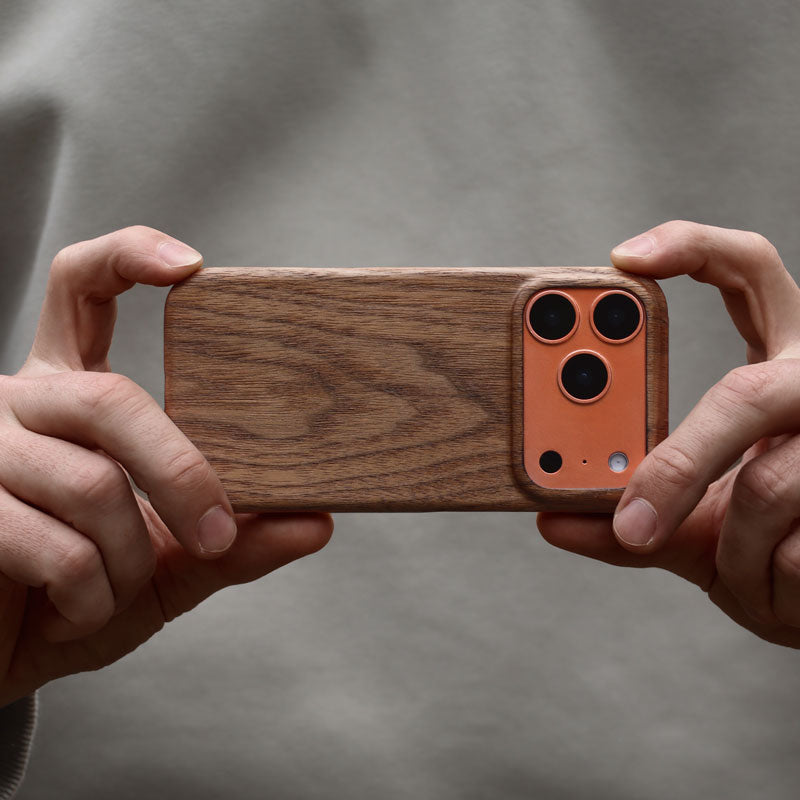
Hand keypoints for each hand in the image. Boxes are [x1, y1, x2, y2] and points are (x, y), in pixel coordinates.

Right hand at [0, 226, 332, 705]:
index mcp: (71, 394)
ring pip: (94, 482)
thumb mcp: (170, 566)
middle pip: (115, 399)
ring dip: (129, 560)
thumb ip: (236, 543)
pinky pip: (55, 546)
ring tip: (115, 591)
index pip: (81, 290)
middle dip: (181, 475)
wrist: (5, 656)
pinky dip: (89, 595)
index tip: (191, 265)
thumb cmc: (81, 595)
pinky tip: (74, 610)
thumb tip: (317, 522)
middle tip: (217, 534)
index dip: (127, 257)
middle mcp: (21, 402)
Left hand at [538, 220, 799, 646]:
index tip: (622, 258)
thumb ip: (628, 516)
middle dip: (679, 465)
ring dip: (729, 550)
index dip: (692, 248)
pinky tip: (777, 585)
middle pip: (747, 395)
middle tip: (631, 521)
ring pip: (764, 489)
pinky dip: (763, 582)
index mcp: (777, 365)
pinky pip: (796, 551)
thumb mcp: (691, 525)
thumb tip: (553, 517)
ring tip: (736, 567)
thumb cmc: (760, 546)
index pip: (750, 273)